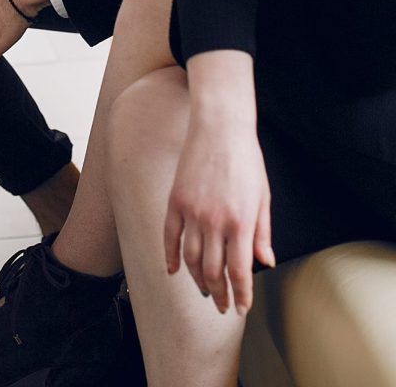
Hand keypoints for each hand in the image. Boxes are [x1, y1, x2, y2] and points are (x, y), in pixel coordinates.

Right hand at [164, 53, 273, 316]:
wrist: (220, 127)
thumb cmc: (246, 160)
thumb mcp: (262, 197)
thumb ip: (261, 232)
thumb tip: (264, 262)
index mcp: (241, 223)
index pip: (239, 272)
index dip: (240, 295)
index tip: (240, 308)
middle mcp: (214, 222)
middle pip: (212, 270)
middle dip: (218, 293)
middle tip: (221, 305)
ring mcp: (192, 211)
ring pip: (189, 258)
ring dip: (196, 279)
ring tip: (203, 290)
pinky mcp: (175, 200)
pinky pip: (170, 236)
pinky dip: (170, 256)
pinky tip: (172, 269)